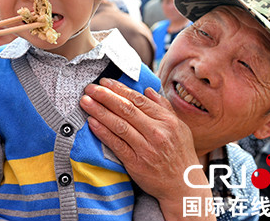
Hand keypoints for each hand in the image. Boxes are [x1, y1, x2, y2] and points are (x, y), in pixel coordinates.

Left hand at [80, 78, 213, 219]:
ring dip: (100, 111)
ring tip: (85, 101)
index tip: (104, 82)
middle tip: (89, 88)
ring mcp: (146, 148)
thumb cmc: (180, 154)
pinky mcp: (136, 163)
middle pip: (126, 109)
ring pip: (119, 125)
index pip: (138, 99)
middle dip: (105, 96)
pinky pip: (116, 144)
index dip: (119, 89)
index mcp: (167, 121)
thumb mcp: (180, 127)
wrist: (184, 186)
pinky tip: (92, 122)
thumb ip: (164, 107)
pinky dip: (103, 132)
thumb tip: (148, 90)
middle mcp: (157, 132)